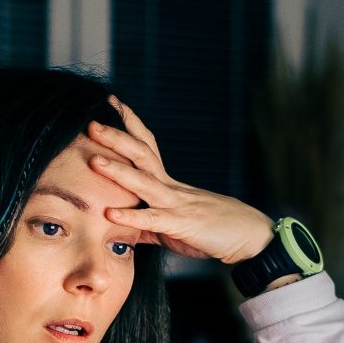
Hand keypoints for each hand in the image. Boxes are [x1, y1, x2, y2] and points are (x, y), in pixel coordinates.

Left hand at [86, 98, 273, 263]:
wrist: (251, 238)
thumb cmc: (214, 231)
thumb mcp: (174, 226)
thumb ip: (145, 224)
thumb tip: (120, 226)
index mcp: (169, 184)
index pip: (147, 147)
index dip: (129, 125)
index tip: (110, 104)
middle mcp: (172, 187)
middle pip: (142, 154)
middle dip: (117, 138)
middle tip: (92, 123)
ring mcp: (177, 203)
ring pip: (144, 182)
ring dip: (118, 170)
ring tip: (94, 160)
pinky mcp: (181, 225)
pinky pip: (152, 219)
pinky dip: (131, 216)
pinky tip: (110, 213)